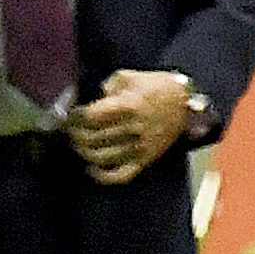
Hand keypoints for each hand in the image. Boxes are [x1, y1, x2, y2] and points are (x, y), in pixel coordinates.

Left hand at [69, 70, 193, 185]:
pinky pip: (121, 175)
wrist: (186, 103)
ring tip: (78, 144)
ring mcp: (139, 147)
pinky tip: (92, 168)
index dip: (75, 117)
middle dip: (75, 134)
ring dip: (84, 152)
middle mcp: (133, 128)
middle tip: (70, 130)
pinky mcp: (145, 160)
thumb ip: (107, 87)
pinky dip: (103, 176)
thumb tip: (91, 99)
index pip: (91, 116)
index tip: (69, 115)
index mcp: (129, 106)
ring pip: (102, 157)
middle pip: (93, 137)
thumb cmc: (156, 87)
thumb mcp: (129, 77)